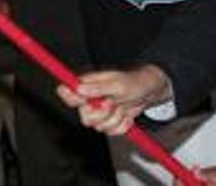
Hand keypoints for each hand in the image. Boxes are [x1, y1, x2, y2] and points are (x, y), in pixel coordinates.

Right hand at [55, 65, 171, 134]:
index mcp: (87, 85)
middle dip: (102, 114)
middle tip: (112, 103)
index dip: (71, 98)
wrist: (148, 93)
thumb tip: (79, 88)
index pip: (67, 92)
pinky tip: (126, 115)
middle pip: (85, 117)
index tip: (84, 101)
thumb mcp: (117, 84)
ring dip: (115, 119)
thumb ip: (98, 88)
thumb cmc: (133, 83)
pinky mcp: (109, 122)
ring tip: (123, 107)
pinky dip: (122, 125)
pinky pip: (111, 132)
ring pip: (100, 127)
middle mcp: (90, 100)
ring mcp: (99, 112)